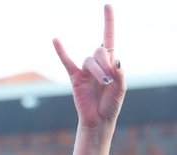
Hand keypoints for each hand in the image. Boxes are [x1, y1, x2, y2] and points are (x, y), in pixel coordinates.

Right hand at [53, 4, 124, 131]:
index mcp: (110, 63)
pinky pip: (66, 62)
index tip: (107, 5)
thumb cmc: (111, 104)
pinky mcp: (75, 78)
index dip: (109, 22)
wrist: (99, 121)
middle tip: (109, 80)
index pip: (109, 38)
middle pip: (100, 52)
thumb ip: (120, 73)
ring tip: (105, 83)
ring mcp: (84, 70)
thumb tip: (116, 59)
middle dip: (106, 64)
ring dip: (98, 71)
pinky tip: (56, 40)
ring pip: (90, 61)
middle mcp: (97, 63)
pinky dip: (61, 51)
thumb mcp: (121, 89)